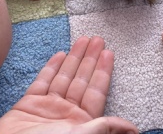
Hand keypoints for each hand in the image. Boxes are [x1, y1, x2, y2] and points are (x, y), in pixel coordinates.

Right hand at [0, 36, 138, 133]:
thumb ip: (105, 127)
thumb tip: (134, 130)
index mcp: (81, 121)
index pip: (96, 90)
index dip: (103, 71)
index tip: (109, 52)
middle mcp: (66, 112)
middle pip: (81, 79)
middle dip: (90, 58)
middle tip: (97, 38)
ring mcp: (47, 107)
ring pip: (64, 76)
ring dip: (74, 58)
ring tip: (82, 40)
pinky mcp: (28, 104)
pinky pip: (42, 81)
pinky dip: (51, 67)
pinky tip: (60, 54)